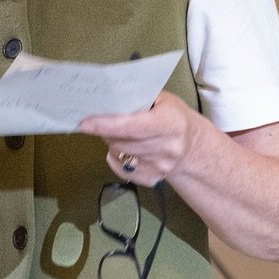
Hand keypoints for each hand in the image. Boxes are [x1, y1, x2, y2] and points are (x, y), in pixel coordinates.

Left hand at [79, 92, 200, 186]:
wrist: (192, 146)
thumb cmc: (173, 117)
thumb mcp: (162, 100)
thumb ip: (138, 99)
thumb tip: (106, 100)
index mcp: (170, 123)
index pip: (133, 126)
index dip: (107, 125)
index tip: (86, 123)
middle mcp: (168, 148)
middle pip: (122, 143)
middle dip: (107, 132)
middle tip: (104, 121)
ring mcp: (161, 167)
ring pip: (119, 155)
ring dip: (113, 143)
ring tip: (121, 133)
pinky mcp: (153, 179)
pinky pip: (121, 169)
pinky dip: (116, 158)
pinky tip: (125, 149)